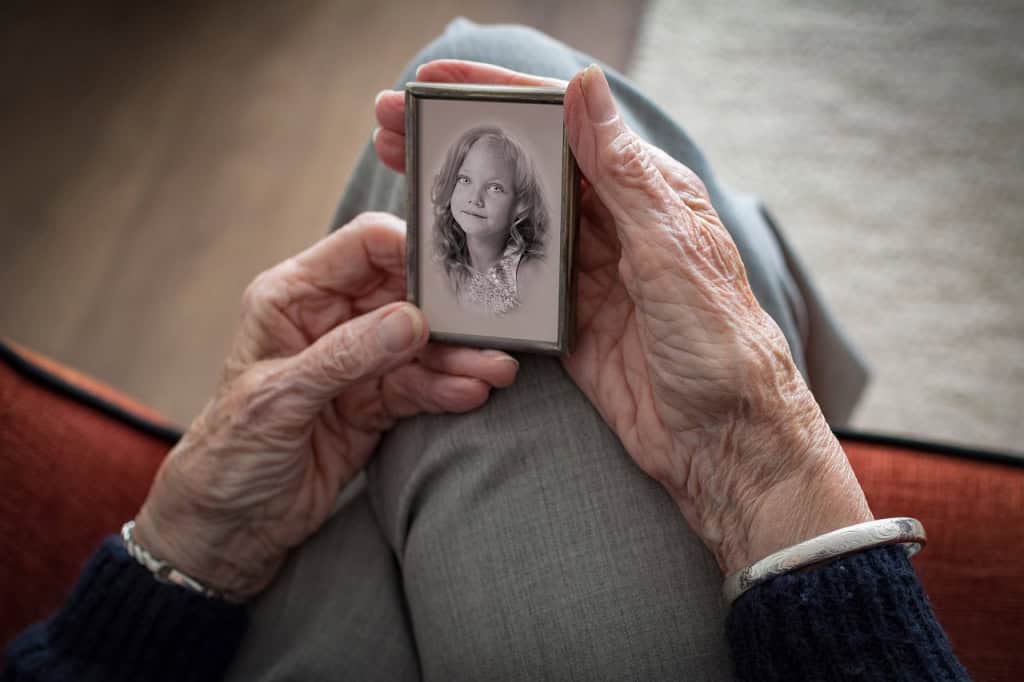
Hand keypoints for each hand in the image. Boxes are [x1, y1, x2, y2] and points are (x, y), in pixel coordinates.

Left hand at [134, 212, 518, 597]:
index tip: (451, 270)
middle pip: (404, 296)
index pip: (363, 248)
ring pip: (420, 346)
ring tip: (496, 370)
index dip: (409, 250)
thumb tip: (411, 322)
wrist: (231, 526)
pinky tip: (472, 392)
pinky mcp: (376, 402)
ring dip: (458, 357)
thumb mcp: (279, 398)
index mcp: (294, 297)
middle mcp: (330, 321)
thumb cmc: (229, 453)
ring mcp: (357, 363)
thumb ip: (345, 356)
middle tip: (490, 327)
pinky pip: (420, 386)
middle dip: (447, 313)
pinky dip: (447, 389)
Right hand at [376, 62, 870, 573]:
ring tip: (396, 171)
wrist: (725, 442)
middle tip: (391, 123)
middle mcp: (614, 225)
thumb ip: (625, 174)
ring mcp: (587, 274)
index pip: (563, 124)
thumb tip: (583, 86)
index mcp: (645, 191)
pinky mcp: (568, 322)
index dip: (497, 96)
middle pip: (525, 167)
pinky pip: (510, 282)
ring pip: (511, 220)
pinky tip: (431, 251)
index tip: (434, 81)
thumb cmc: (721, 345)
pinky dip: (472, 263)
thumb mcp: (672, 251)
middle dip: (459, 139)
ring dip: (457, 196)